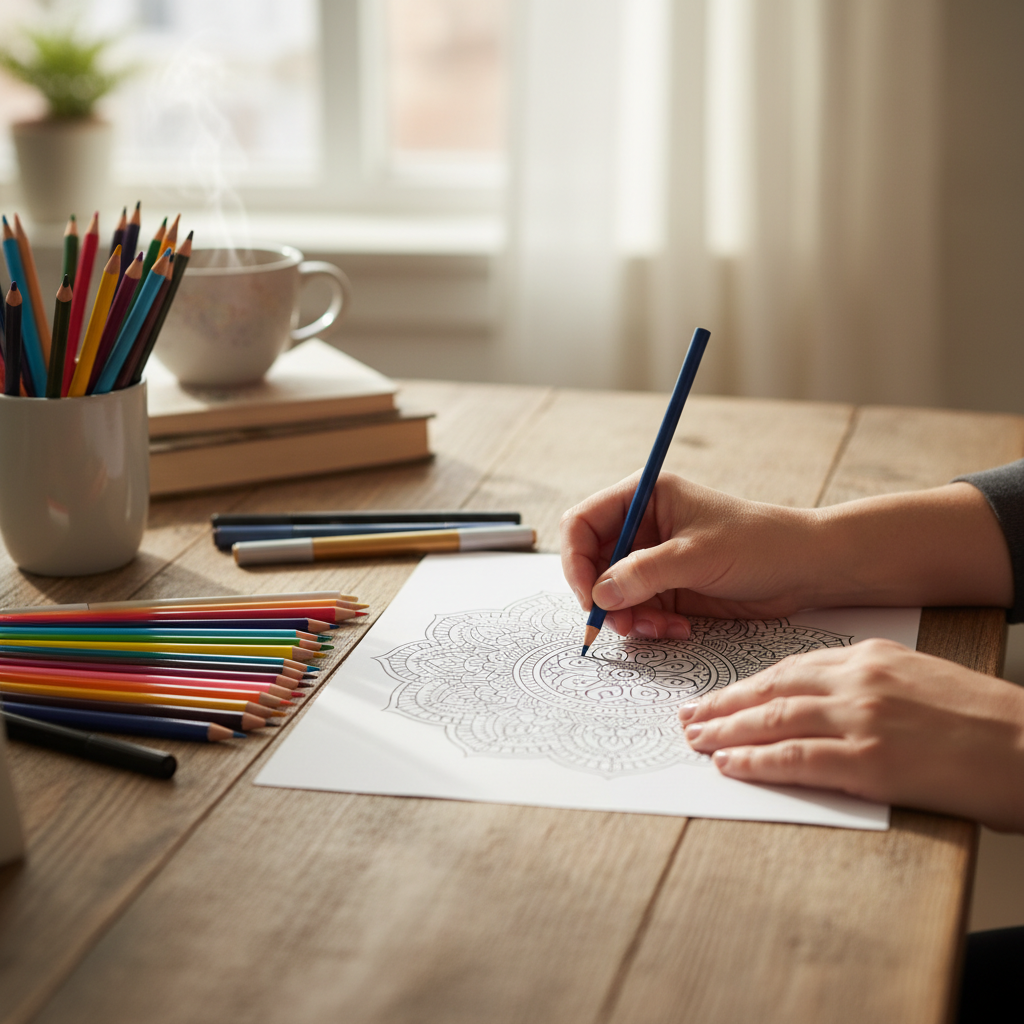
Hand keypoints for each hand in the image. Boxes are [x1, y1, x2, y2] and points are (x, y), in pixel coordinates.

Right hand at [560, 472, 823, 638]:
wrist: (805, 570)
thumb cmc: (759, 544)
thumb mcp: (698, 555)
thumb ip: (645, 573)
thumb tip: (599, 594)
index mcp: (644, 497)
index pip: (583, 523)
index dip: (576, 559)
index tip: (587, 595)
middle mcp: (642, 527)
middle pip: (592, 564)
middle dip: (603, 597)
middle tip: (619, 624)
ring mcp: (653, 560)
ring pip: (612, 594)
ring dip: (628, 617)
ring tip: (658, 629)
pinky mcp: (667, 589)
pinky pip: (637, 612)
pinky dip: (649, 626)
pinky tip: (677, 630)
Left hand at [679, 639, 1023, 831]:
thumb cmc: (981, 718)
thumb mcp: (917, 678)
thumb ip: (865, 684)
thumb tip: (817, 704)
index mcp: (868, 656)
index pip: (788, 669)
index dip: (745, 685)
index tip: (717, 695)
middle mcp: (858, 681)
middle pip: (770, 690)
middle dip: (723, 704)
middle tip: (688, 716)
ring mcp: (861, 720)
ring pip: (773, 720)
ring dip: (726, 732)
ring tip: (695, 741)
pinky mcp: (870, 762)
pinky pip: (797, 760)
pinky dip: (757, 762)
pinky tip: (730, 766)